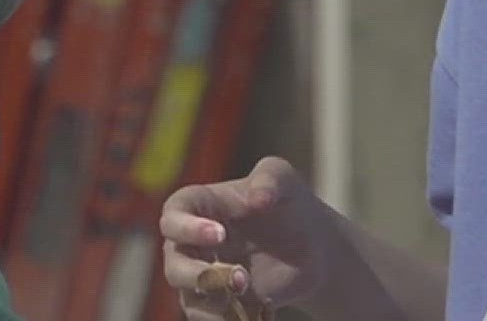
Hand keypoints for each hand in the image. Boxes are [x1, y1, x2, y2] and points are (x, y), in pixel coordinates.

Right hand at [160, 157, 333, 318]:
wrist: (312, 248)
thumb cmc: (289, 204)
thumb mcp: (284, 180)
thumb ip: (270, 179)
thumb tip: (258, 198)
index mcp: (202, 207)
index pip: (174, 213)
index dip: (186, 226)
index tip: (220, 235)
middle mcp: (194, 243)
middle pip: (173, 262)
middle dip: (198, 274)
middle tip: (241, 278)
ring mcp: (205, 274)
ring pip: (188, 296)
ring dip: (215, 303)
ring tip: (250, 295)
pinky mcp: (220, 303)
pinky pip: (208, 318)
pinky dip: (227, 319)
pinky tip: (260, 311)